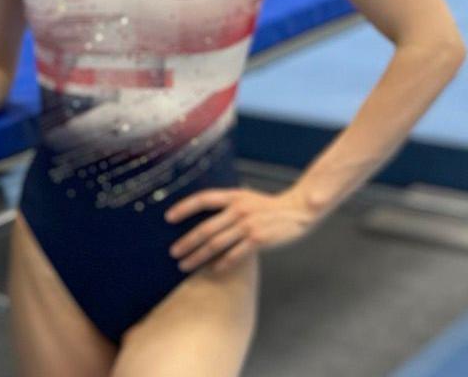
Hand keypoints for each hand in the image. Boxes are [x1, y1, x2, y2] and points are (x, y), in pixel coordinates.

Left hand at [165, 188, 316, 273]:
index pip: (203, 199)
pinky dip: (222, 264)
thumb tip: (203, 212)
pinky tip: (212, 271)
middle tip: (173, 253)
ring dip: (198, 256)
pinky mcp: (258, 240)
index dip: (184, 207)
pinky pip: (234, 255)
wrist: (300, 209)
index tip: (168, 218)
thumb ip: (227, 203)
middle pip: (206, 228)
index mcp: (234, 196)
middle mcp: (238, 210)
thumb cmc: (269, 206)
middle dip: (187, 242)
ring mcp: (248, 225)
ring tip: (184, 265)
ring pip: (216, 244)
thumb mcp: (246, 197)